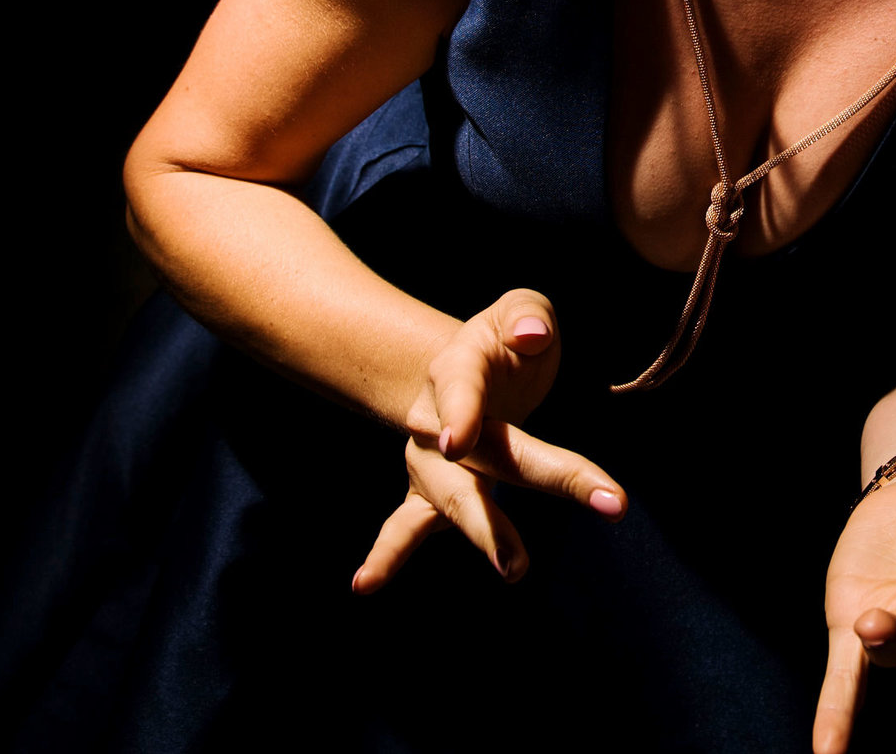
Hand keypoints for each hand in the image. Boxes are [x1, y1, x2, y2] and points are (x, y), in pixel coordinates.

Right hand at [350, 288, 624, 591]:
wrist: (469, 367)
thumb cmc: (506, 338)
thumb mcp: (521, 310)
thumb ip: (528, 316)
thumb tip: (532, 336)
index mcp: (459, 368)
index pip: (460, 390)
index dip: (457, 413)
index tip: (455, 441)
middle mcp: (435, 417)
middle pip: (467, 463)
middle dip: (493, 512)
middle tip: (518, 562)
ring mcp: (429, 458)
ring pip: (449, 498)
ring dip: (480, 531)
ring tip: (514, 571)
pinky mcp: (430, 489)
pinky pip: (407, 522)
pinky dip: (387, 553)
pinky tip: (363, 584)